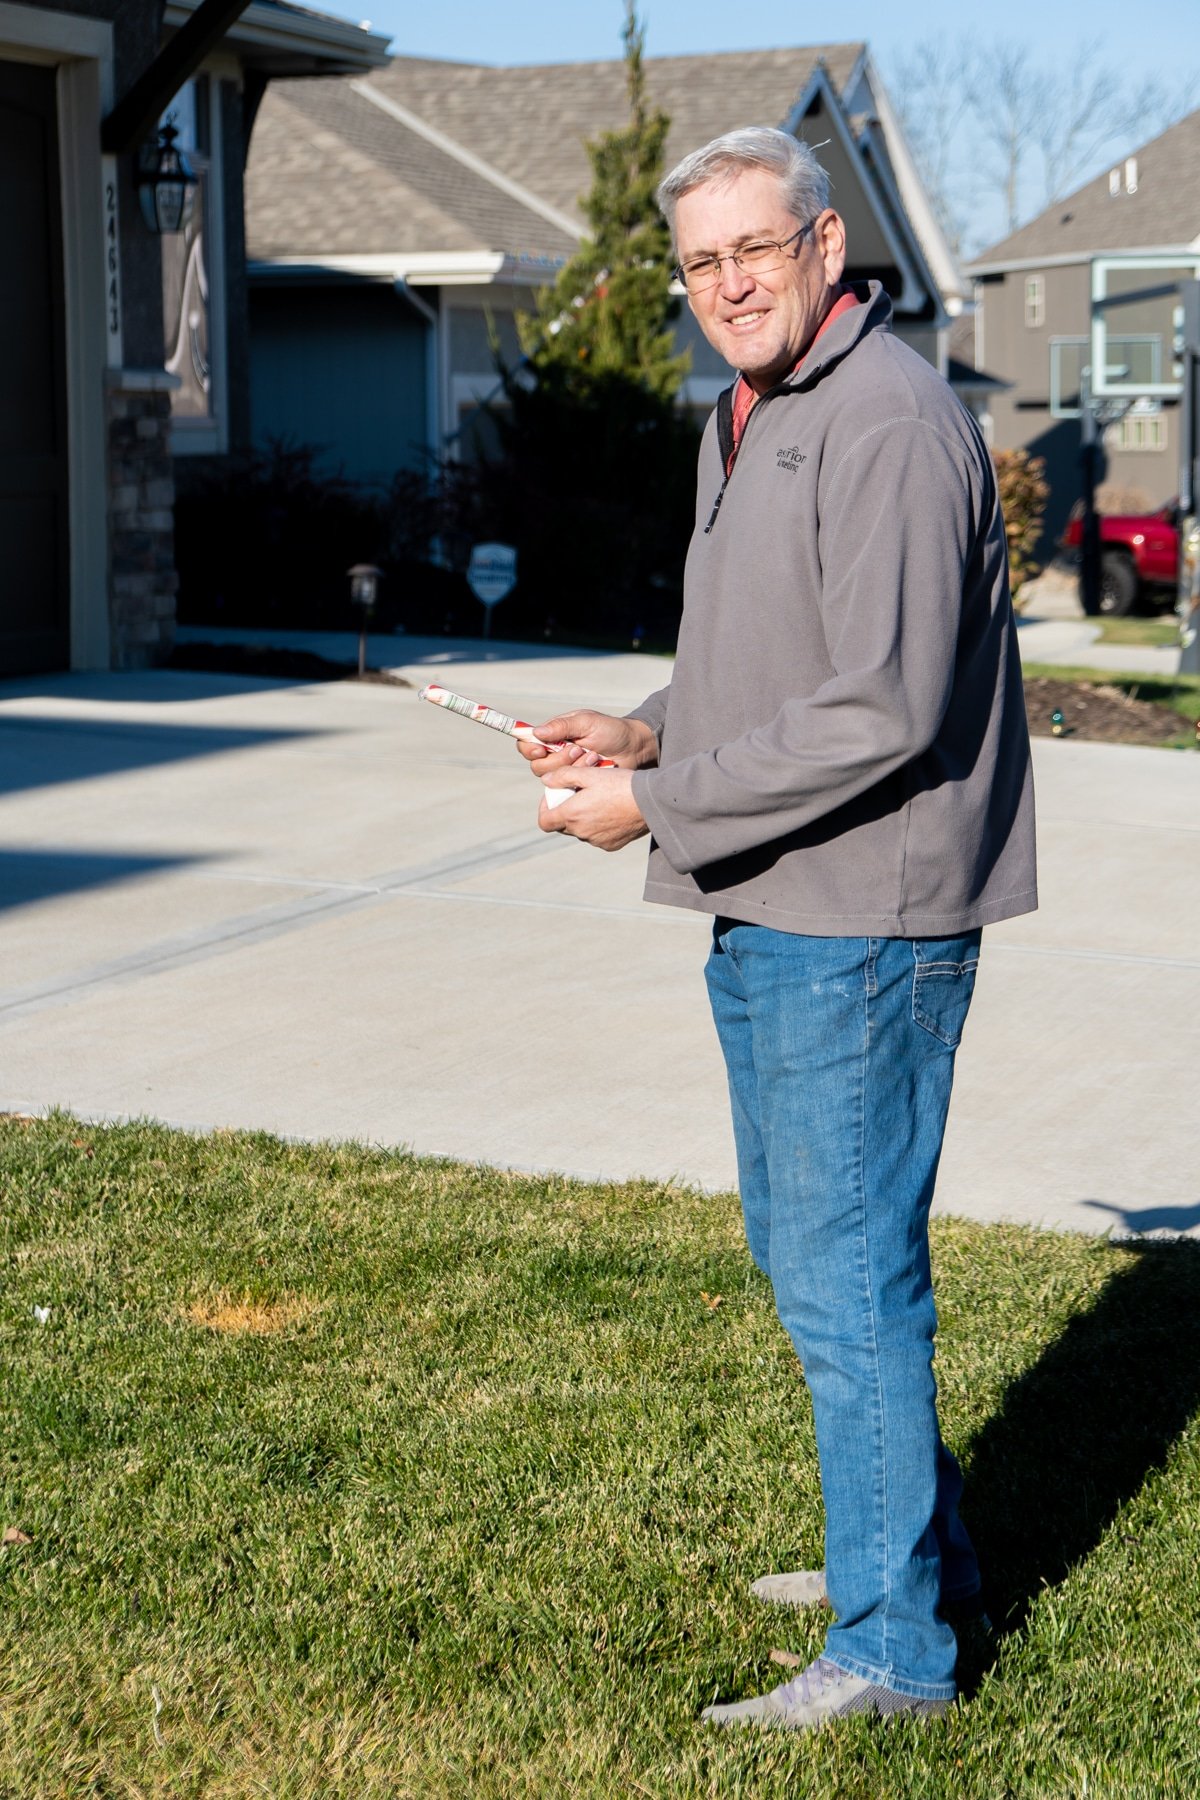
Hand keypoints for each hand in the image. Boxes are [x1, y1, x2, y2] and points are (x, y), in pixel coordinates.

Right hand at [517, 709, 657, 775]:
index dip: (528, 748)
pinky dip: (580, 778)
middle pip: (537, 765)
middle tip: (578, 749)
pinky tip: (595, 767)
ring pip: (551, 779)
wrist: (634, 749)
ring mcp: (566, 771)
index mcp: (553, 736)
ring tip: (592, 756)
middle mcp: (555, 754)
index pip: (527, 743)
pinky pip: (567, 789)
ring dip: (571, 767)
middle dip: (558, 759)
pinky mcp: (576, 784)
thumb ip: (562, 726)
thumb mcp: (587, 722)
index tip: (540, 748)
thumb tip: (536, 732)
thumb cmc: (611, 731)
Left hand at [537, 764, 648, 851]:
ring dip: (582, 818)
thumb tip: (546, 780)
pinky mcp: (611, 845)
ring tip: (597, 800)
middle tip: (577, 794)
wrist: (651, 802)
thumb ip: (563, 776)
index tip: (553, 798)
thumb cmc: (619, 784)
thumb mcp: (590, 773)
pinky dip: (598, 826)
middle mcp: (582, 833)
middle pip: (563, 826)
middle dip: (565, 811)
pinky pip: (597, 837)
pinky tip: (610, 811)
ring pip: (581, 831)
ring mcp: (596, 841)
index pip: (545, 822)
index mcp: (572, 815)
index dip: (544, 809)